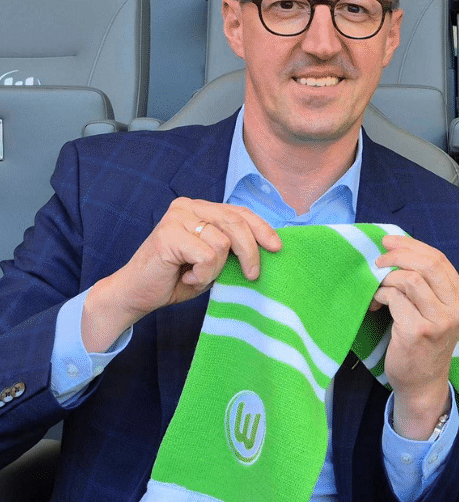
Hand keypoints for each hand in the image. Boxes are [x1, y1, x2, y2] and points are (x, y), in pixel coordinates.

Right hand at [82, 199, 281, 352]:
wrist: (137, 295)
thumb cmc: (176, 279)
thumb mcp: (212, 262)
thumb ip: (232, 250)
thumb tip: (268, 249)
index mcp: (200, 209)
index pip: (240, 212)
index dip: (262, 229)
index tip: (277, 247)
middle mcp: (188, 206)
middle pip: (236, 222)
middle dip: (251, 251)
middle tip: (252, 276)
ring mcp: (177, 217)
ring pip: (223, 242)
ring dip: (215, 270)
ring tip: (195, 276)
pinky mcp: (169, 233)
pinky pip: (207, 255)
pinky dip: (202, 274)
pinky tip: (185, 277)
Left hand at [373, 234, 458, 438]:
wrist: (423, 383)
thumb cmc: (425, 344)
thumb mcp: (437, 311)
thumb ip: (428, 284)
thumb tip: (399, 250)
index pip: (438, 259)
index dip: (411, 245)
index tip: (389, 242)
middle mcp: (455, 308)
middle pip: (427, 264)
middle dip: (398, 255)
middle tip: (379, 260)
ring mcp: (438, 321)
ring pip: (409, 279)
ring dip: (386, 279)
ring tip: (378, 289)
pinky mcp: (417, 331)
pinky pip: (394, 299)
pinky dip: (381, 296)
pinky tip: (376, 304)